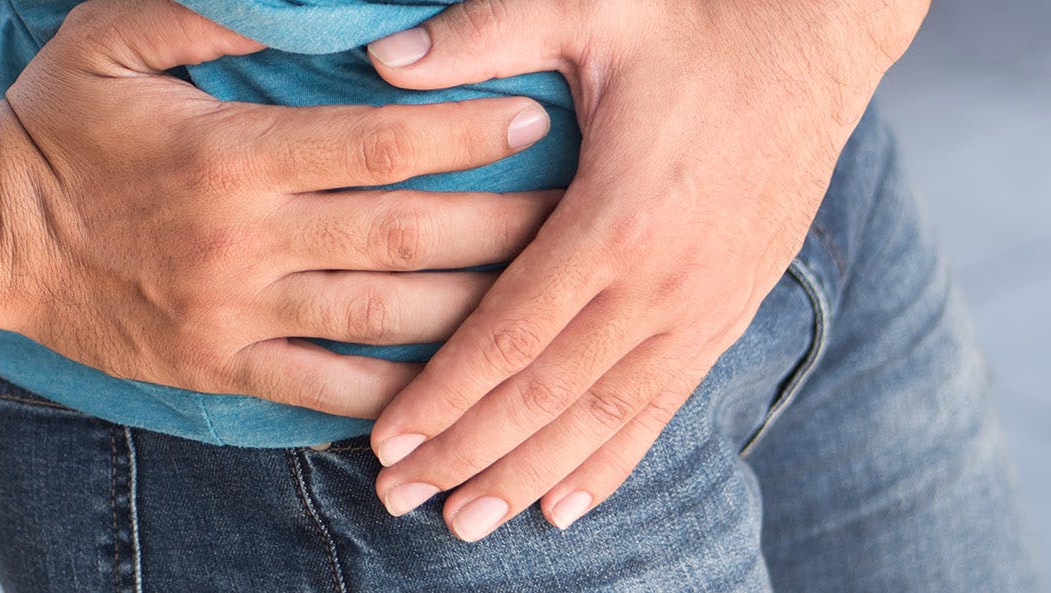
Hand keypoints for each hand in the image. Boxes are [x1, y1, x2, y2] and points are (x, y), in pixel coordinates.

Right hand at [0, 0, 558, 416]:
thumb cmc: (54, 122)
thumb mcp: (112, 34)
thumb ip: (205, 6)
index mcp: (233, 153)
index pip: (381, 145)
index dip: (468, 129)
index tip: (535, 113)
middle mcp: (247, 241)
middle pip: (409, 235)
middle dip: (509, 221)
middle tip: (584, 207)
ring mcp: (238, 314)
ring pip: (387, 318)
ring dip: (480, 307)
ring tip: (551, 289)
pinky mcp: (222, 365)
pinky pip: (328, 392)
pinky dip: (399, 393)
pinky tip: (461, 382)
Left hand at [360, 0, 926, 537]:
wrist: (818, 33)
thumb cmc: (693, 19)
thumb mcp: (585, 12)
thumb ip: (485, 39)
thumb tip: (384, 60)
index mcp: (616, 220)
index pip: (509, 335)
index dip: (443, 396)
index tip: (386, 441)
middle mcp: (663, 282)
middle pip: (546, 395)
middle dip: (467, 455)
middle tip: (399, 499)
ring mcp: (703, 304)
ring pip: (602, 416)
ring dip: (529, 474)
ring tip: (468, 523)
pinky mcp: (729, 309)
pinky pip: (664, 405)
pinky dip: (611, 459)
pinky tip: (566, 503)